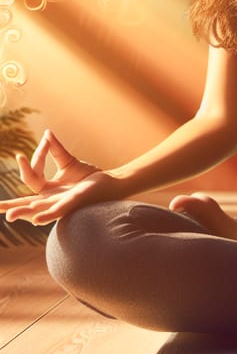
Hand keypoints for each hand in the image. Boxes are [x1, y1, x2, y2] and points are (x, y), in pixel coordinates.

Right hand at [0, 130, 119, 224]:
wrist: (109, 183)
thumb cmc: (88, 176)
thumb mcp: (68, 161)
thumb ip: (56, 150)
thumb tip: (46, 133)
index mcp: (48, 189)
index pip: (31, 178)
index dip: (28, 165)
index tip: (23, 153)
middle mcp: (51, 199)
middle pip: (26, 203)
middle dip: (11, 206)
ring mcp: (60, 203)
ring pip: (37, 210)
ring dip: (23, 212)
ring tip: (9, 216)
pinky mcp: (72, 204)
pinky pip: (57, 212)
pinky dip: (46, 216)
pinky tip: (36, 220)